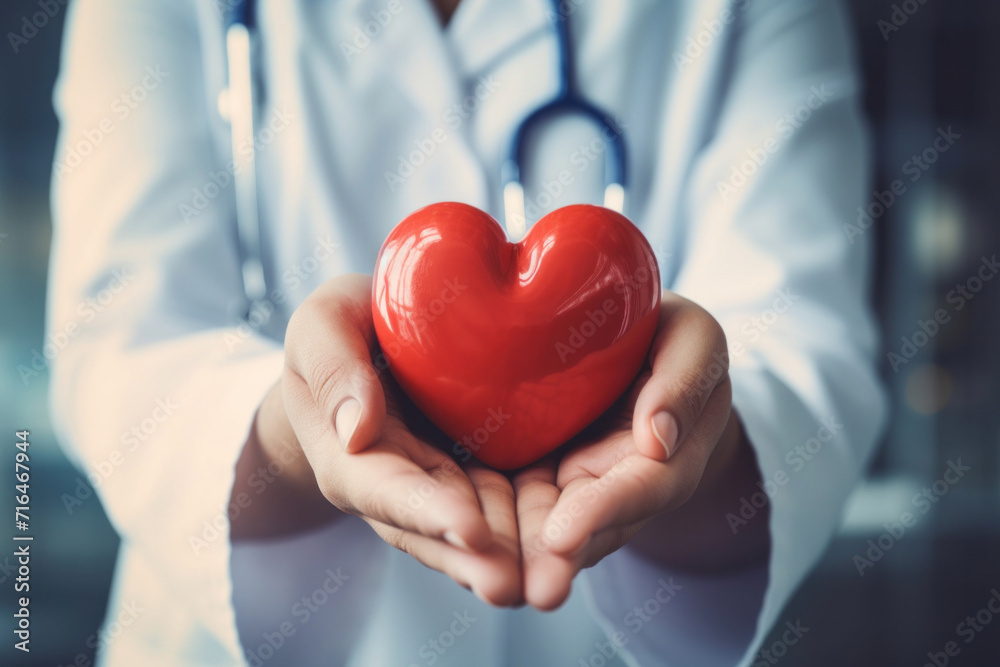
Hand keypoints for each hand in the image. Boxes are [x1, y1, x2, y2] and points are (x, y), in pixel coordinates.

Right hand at [239, 274, 521, 605]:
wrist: (368, 351)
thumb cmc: (341, 332)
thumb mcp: (323, 328)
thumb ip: (332, 369)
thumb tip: (356, 432)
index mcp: (351, 458)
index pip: (385, 491)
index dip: (427, 513)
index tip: (469, 531)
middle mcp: (397, 489)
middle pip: (435, 531)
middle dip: (474, 559)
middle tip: (513, 586)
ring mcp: (441, 488)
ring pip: (476, 533)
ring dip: (509, 559)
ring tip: (548, 582)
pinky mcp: (478, 479)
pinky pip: (507, 508)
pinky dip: (533, 529)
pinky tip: (568, 548)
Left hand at [514, 291, 765, 609]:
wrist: (632, 347)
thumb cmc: (667, 335)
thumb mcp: (692, 340)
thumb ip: (685, 379)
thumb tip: (659, 439)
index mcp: (673, 450)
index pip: (645, 487)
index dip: (607, 510)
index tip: (565, 535)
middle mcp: (625, 481)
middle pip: (596, 526)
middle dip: (563, 558)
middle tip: (533, 590)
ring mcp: (583, 484)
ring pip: (555, 526)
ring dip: (529, 557)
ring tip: (499, 587)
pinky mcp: (542, 476)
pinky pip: (521, 504)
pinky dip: (501, 526)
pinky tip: (471, 548)